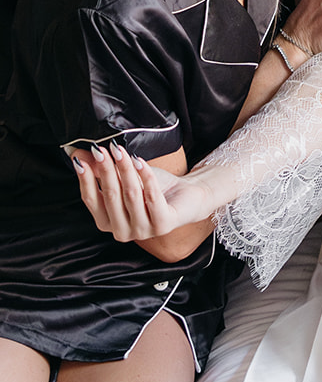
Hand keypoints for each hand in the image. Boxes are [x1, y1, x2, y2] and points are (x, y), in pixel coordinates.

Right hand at [74, 142, 217, 241]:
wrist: (184, 195)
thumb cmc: (149, 188)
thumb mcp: (122, 178)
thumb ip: (100, 171)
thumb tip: (77, 155)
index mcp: (107, 223)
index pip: (91, 200)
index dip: (85, 178)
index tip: (79, 158)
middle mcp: (122, 232)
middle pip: (110, 195)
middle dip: (106, 169)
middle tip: (106, 148)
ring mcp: (143, 231)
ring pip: (131, 194)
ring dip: (125, 169)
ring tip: (122, 150)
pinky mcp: (163, 225)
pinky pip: (152, 196)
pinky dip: (145, 176)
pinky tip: (140, 161)